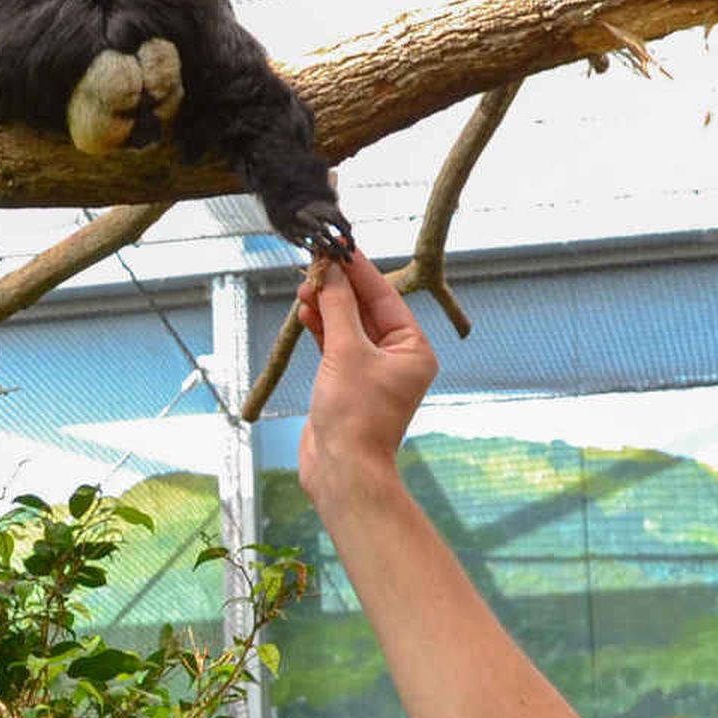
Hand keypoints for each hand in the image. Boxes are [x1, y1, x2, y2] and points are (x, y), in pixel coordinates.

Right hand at [293, 249, 435, 516]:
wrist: (342, 470)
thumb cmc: (355, 415)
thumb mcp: (346, 352)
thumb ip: (337, 308)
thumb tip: (330, 274)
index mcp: (413, 349)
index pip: (385, 297)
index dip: (359, 271)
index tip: (339, 247)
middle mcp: (398, 358)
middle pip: (367, 309)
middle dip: (339, 288)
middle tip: (315, 264)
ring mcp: (372, 372)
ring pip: (349, 327)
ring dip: (327, 307)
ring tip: (304, 287)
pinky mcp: (348, 384)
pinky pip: (336, 346)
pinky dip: (321, 329)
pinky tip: (305, 312)